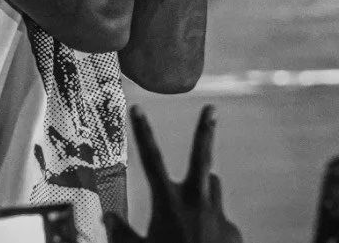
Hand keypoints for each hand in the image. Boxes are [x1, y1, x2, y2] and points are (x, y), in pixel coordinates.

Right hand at [104, 105, 242, 242]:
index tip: (137, 108)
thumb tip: (105, 217)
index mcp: (168, 202)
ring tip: (190, 210)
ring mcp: (217, 214)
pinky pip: (219, 220)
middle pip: (202, 156)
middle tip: (212, 109)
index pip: (151, 159)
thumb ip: (121, 233)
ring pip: (211, 186)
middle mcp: (195, 201)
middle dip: (206, 130)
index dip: (142, 132)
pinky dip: (210, 227)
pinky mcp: (234, 230)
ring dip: (202, 188)